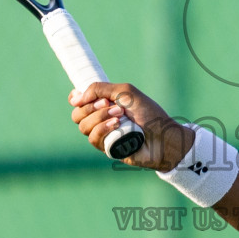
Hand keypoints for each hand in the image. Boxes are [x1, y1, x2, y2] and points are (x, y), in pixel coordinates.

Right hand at [69, 81, 192, 170]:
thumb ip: (100, 89)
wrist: (163, 136)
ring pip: (83, 126)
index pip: (78, 101)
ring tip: (120, 115)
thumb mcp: (125, 93)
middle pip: (77, 114)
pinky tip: (117, 126)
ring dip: (100, 117)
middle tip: (110, 104)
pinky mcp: (107, 148)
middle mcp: (101, 119)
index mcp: (105, 104)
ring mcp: (104, 134)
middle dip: (91, 107)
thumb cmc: (149, 113)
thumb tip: (76, 97)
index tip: (79, 97)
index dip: (75, 99)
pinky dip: (103, 129)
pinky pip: (93, 138)